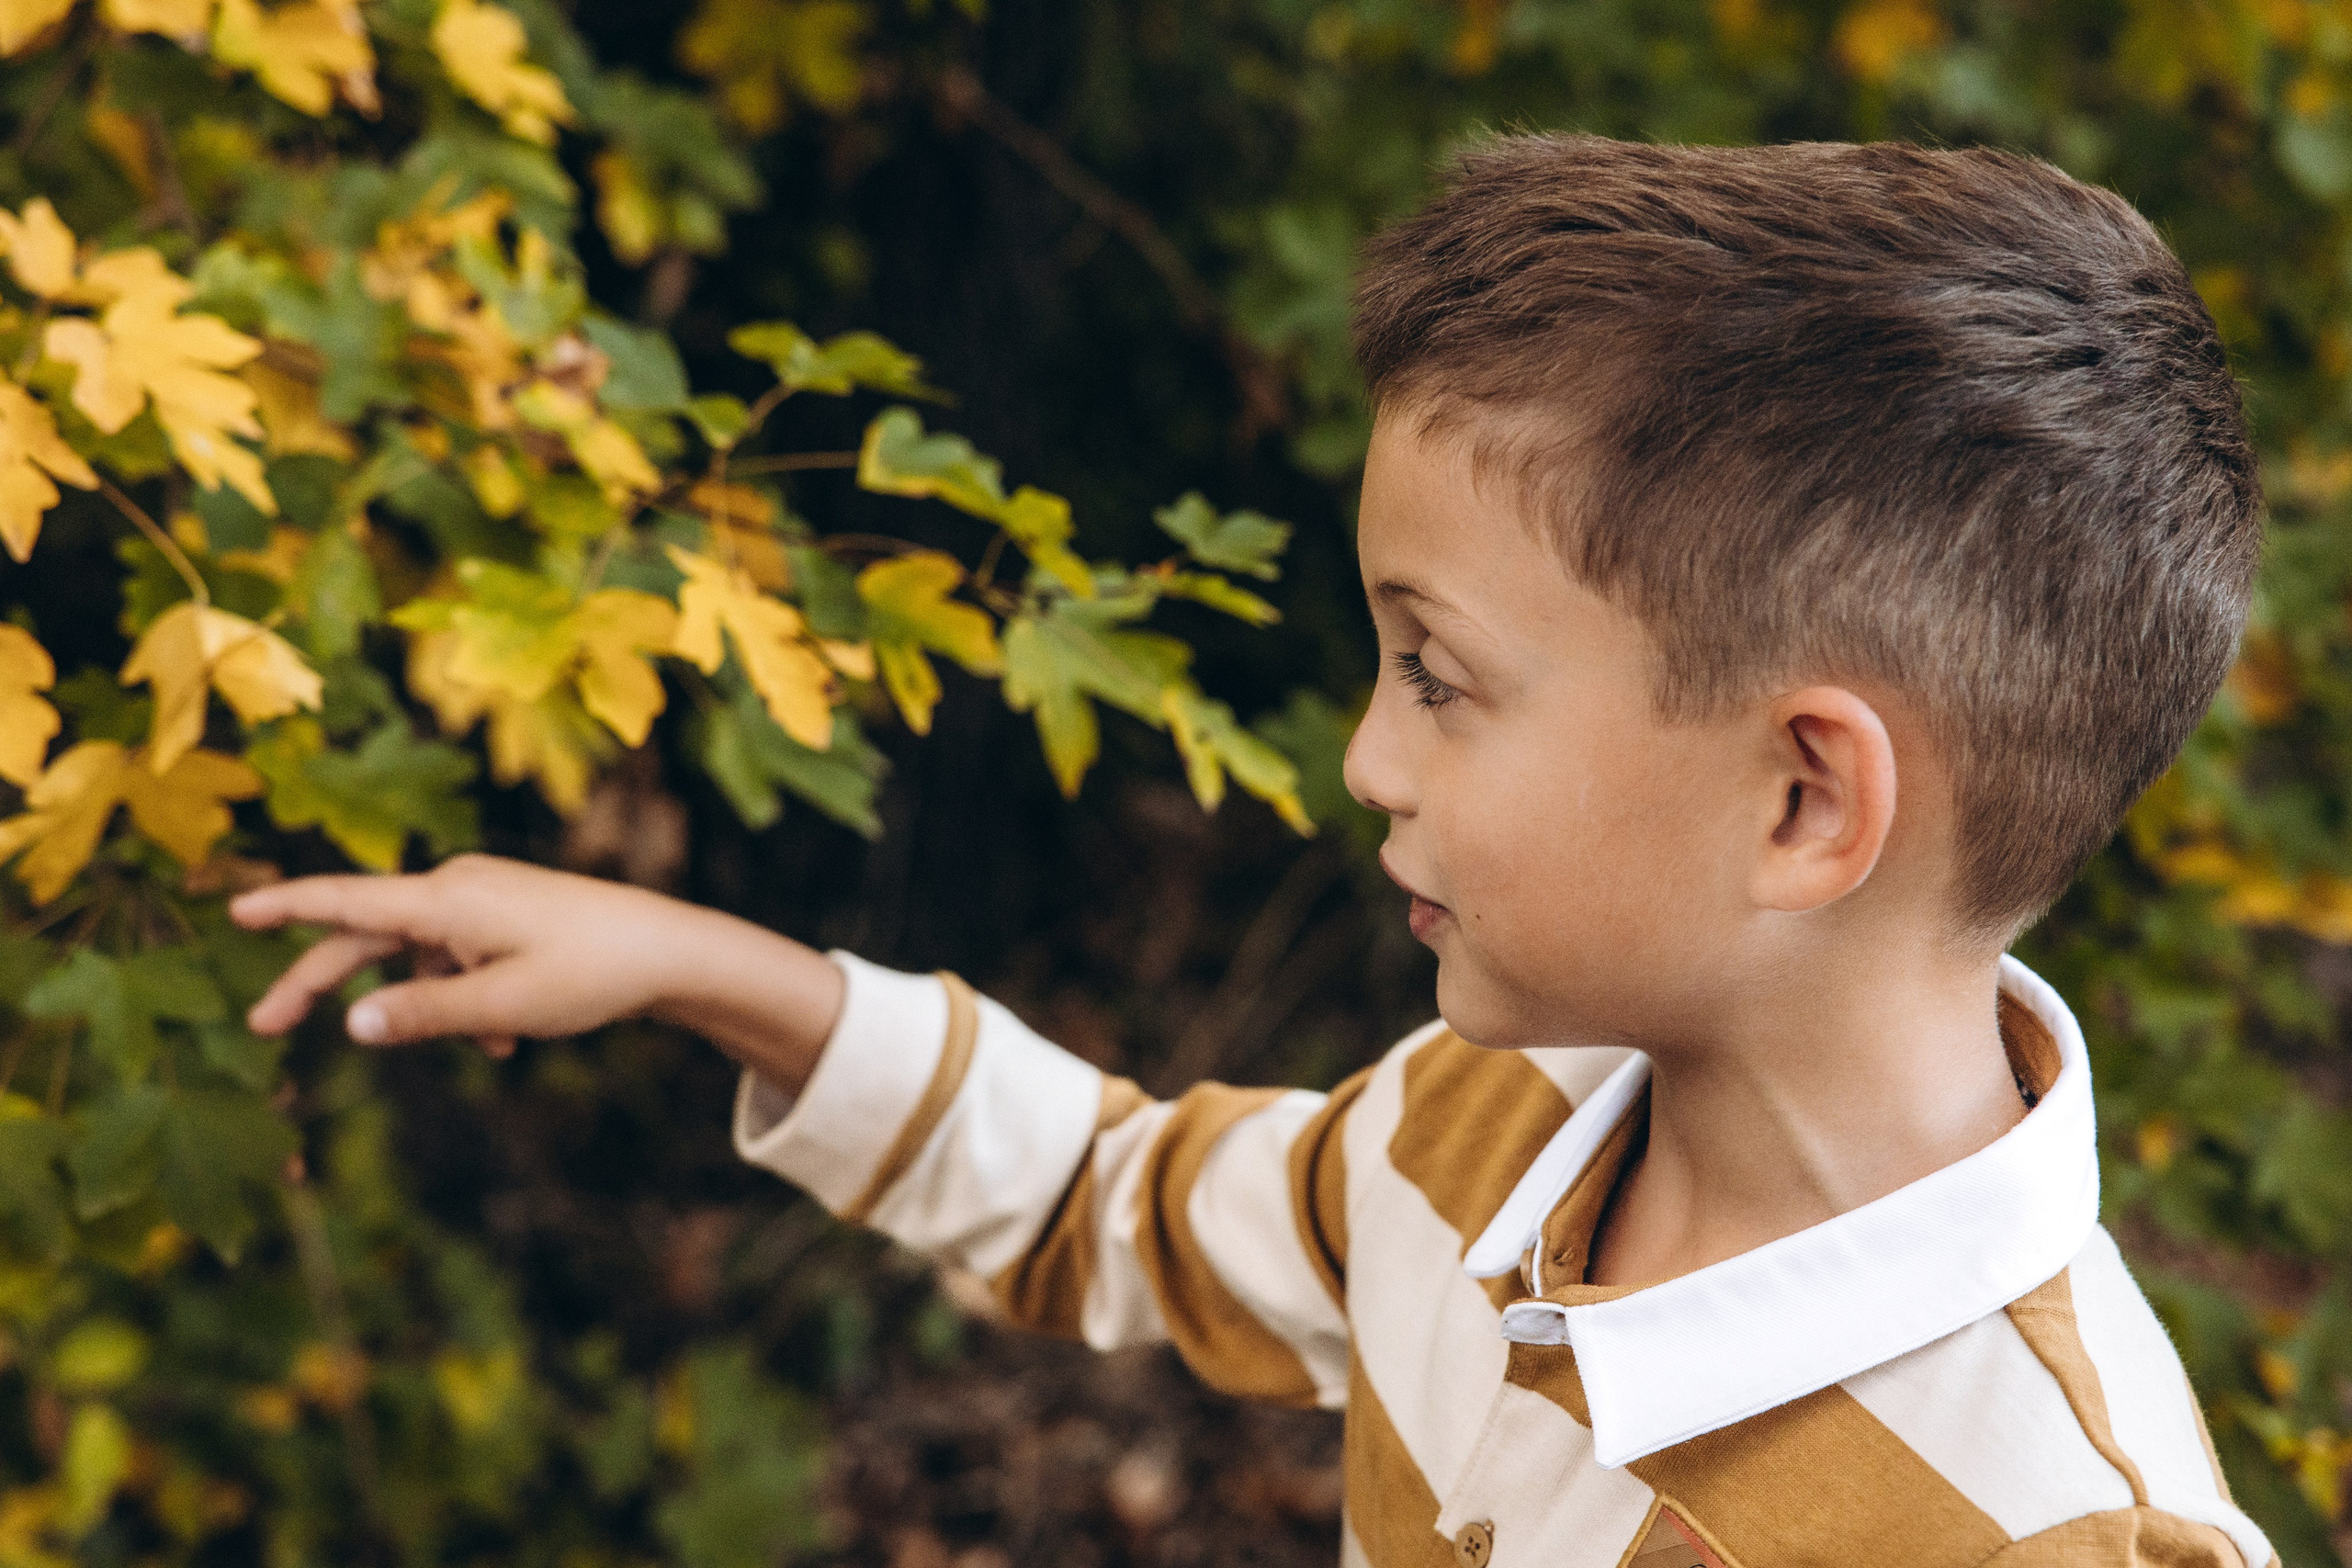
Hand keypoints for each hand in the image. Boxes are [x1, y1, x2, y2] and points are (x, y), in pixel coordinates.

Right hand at [229, 854, 845, 1092]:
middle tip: (262, 1027)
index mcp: (448, 899)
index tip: (233, 911)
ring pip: (421, 958)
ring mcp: (485, 900)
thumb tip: (351, 1023)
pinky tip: (507, 1037)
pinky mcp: (509, 918)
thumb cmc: (590, 973)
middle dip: (321, 982)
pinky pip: (460, 961)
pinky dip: (468, 1000)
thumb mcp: (503, 1004)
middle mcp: (458, 888)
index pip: (346, 902)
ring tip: (493, 1042)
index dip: (286, 908)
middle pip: (368, 936)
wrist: (671, 952)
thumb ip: (424, 1015)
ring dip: (433, 1007)